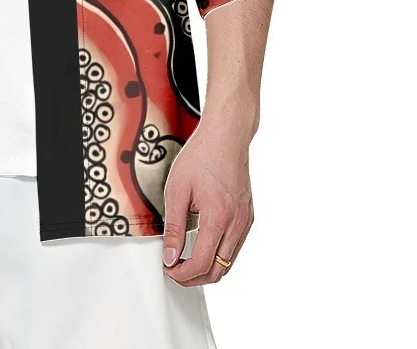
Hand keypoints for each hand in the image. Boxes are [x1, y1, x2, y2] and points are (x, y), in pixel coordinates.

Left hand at [161, 121, 253, 285]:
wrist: (226, 138)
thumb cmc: (202, 157)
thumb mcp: (177, 190)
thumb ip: (173, 227)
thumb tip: (170, 255)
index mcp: (219, 218)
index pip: (202, 263)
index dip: (182, 274)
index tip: (168, 268)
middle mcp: (237, 224)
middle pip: (218, 270)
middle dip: (194, 277)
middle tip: (174, 270)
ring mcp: (246, 222)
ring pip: (229, 263)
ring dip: (207, 268)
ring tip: (184, 260)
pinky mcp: (248, 217)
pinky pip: (235, 247)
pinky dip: (218, 255)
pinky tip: (202, 246)